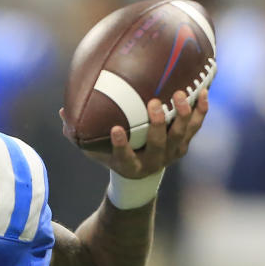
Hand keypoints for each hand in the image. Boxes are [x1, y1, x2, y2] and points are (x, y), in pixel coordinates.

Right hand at [73, 86, 209, 179]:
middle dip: (156, 125)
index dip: (121, 145)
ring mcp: (171, 154)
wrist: (141, 174)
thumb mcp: (94, 150)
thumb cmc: (112, 155)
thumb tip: (61, 112)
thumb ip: (78, 134)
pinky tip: (203, 92)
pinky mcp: (184, 144)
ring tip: (180, 95)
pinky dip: (199, 111)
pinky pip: (195, 126)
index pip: (124, 157)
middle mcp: (153, 162)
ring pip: (180, 135)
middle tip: (153, 103)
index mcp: (129, 165)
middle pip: (158, 145)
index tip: (116, 129)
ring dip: (181, 116)